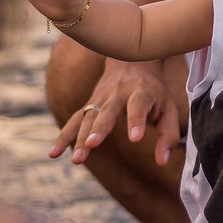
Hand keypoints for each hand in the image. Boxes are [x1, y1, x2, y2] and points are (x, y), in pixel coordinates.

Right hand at [49, 57, 181, 165]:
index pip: (138, 106)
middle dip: (100, 128)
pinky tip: (54, 153)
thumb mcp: (169, 108)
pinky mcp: (89, 104)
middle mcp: (118, 93)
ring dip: (80, 138)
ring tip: (77, 159)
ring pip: (88, 118)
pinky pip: (74, 120)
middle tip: (93, 144)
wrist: (131, 61)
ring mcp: (100, 98)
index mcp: (141, 92)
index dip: (136, 120)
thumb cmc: (154, 91)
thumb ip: (167, 135)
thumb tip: (162, 161)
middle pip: (107, 111)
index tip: (135, 137)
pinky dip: (64, 136)